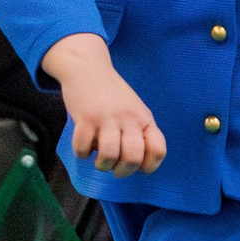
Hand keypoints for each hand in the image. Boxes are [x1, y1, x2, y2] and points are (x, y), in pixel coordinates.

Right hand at [42, 33, 166, 177]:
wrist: (88, 69)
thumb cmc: (112, 95)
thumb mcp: (134, 110)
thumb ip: (139, 131)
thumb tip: (138, 164)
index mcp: (144, 119)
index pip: (158, 150)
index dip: (150, 166)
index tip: (138, 167)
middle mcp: (129, 119)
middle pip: (133, 157)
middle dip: (123, 171)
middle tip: (114, 168)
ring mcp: (107, 118)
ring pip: (109, 155)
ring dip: (102, 165)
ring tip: (99, 160)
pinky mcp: (86, 117)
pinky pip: (83, 147)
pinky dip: (81, 153)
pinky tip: (83, 146)